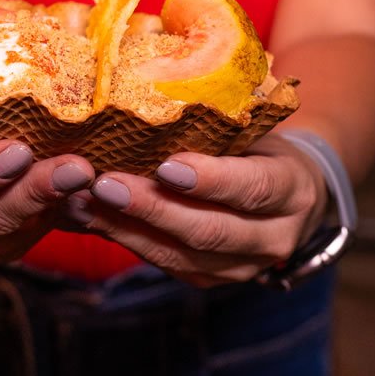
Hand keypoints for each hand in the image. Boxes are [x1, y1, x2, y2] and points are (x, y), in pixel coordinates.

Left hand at [59, 129, 329, 287]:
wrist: (286, 193)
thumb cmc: (262, 145)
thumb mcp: (255, 128)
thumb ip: (219, 125)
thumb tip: (150, 96)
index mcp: (292, 189)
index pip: (254, 188)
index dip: (211, 181)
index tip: (166, 166)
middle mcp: (273, 238)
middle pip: (210, 231)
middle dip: (153, 210)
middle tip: (106, 185)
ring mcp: (242, 267)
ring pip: (180, 255)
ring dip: (126, 229)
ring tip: (82, 202)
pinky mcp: (209, 279)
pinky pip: (164, 263)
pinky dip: (124, 238)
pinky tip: (90, 216)